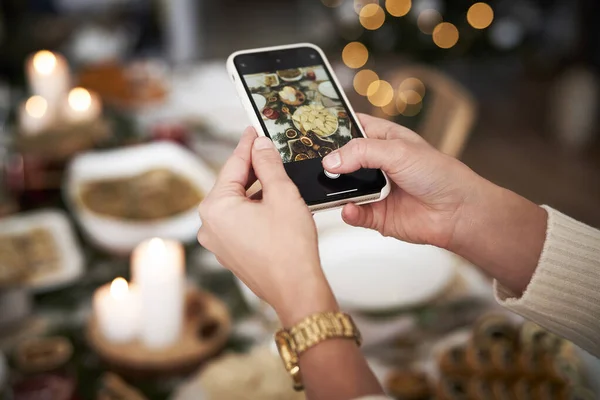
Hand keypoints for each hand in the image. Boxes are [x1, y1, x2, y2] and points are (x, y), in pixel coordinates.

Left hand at [197, 128, 336, 324]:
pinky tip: (275, 202)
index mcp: (216, 207)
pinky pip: (241, 221)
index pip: (233, 165)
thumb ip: (268, 165)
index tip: (253, 130)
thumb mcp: (282, 194)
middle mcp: (210, 225)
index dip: (247, 145)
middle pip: (233, 185)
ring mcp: (218, 242)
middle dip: (253, 168)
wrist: (297, 290)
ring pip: (238, 204)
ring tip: (278, 176)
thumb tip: (260, 146)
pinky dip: (255, 209)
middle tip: (270, 150)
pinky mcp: (231, 253)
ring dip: (257, 190)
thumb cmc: (290, 248)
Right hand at [322, 114, 546, 293]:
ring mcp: (374, 190)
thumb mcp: (398, 151)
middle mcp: (375, 164)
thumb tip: (331, 162)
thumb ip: (361, 152)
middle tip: (307, 163)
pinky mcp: (375, 215)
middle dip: (326, 162)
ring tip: (324, 188)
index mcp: (382, 139)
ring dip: (333, 189)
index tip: (310, 128)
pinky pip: (354, 213)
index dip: (332, 127)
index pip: (351, 127)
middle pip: (341, 160)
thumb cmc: (439, 173)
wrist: (458, 212)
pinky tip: (349, 209)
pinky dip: (349, 212)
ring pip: (343, 188)